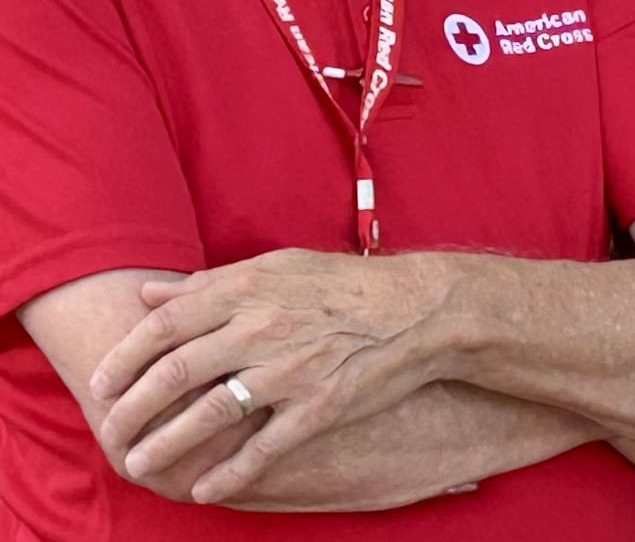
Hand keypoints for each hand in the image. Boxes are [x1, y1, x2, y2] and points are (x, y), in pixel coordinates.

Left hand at [90, 248, 454, 503]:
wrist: (414, 309)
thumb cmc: (340, 285)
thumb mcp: (276, 266)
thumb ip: (210, 283)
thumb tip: (151, 296)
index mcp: (249, 287)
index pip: (167, 324)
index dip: (125, 356)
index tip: (99, 381)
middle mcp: (262, 327)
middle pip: (177, 372)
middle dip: (131, 406)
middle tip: (108, 430)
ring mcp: (290, 371)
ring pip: (210, 414)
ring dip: (167, 444)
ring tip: (139, 463)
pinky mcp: (318, 408)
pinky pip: (263, 448)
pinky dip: (230, 474)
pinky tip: (205, 490)